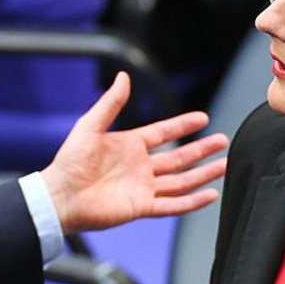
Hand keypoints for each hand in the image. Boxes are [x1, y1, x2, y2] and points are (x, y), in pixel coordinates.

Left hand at [40, 72, 228, 232]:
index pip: (164, 133)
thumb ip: (111, 103)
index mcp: (130, 145)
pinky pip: (172, 204)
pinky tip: (210, 194)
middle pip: (179, 157)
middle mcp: (140, 167)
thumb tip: (124, 77)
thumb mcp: (90, 126)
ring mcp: (143, 187)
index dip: (183, 124)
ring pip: (181, 180)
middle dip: (201, 149)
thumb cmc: (69, 162)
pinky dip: (192, 201)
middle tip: (222, 140)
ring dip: (203, 173)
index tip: (203, 118)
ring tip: (224, 165)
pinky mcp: (141, 207)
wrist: (60, 196)